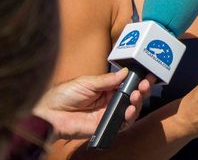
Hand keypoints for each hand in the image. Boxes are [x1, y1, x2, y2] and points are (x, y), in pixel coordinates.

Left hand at [33, 68, 151, 140]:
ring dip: (137, 102)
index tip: (147, 74)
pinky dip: (129, 117)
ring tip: (136, 96)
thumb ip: (108, 80)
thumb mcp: (87, 82)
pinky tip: (129, 109)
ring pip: (130, 109)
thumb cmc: (64, 95)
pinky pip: (122, 123)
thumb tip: (126, 72)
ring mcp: (108, 114)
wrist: (50, 114)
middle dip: (142, 90)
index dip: (138, 79)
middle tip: (146, 84)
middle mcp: (109, 101)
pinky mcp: (104, 126)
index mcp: (105, 88)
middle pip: (132, 96)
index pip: (126, 83)